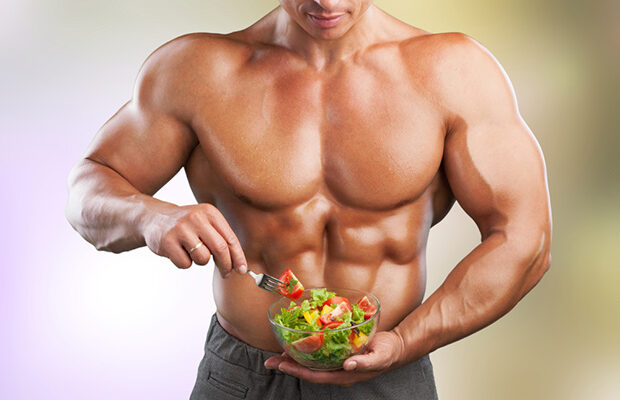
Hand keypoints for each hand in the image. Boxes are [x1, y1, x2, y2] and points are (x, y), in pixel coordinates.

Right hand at [143, 203, 246, 275]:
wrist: (154, 218)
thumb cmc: (187, 225)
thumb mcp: (206, 223)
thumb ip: (222, 239)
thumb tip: (239, 265)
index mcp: (210, 213)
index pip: (230, 238)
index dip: (238, 257)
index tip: (242, 270)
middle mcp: (196, 218)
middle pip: (220, 249)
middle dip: (226, 265)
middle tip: (226, 273)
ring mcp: (181, 229)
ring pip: (202, 258)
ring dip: (201, 261)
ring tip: (192, 251)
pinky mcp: (167, 241)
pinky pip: (185, 264)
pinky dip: (184, 263)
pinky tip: (178, 252)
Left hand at [264, 331, 404, 385]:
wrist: (395, 347)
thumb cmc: (388, 352)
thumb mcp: (380, 357)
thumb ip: (364, 362)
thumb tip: (348, 365)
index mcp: (344, 374)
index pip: (315, 375)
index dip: (297, 371)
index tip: (281, 365)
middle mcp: (337, 370)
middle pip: (308, 371)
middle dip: (289, 365)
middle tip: (270, 360)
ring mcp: (337, 363)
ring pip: (311, 363)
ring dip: (294, 358)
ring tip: (278, 351)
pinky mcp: (338, 353)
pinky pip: (318, 353)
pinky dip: (306, 347)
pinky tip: (298, 341)